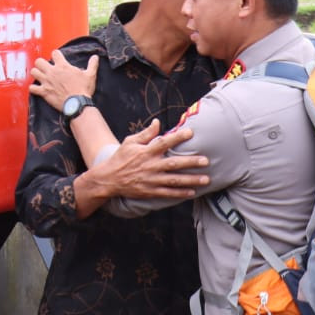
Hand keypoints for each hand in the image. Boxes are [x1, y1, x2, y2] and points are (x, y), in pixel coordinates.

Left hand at [29, 51, 97, 110]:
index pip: (55, 53)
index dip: (56, 55)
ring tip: (41, 77)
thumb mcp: (90, 75)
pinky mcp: (44, 92)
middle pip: (39, 61)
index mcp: (63, 66)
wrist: (77, 104)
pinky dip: (33, 88)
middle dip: (41, 64)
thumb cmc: (83, 89)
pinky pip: (32, 88)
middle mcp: (52, 72)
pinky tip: (37, 89)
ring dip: (36, 74)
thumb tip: (95, 57)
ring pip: (33, 72)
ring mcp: (47, 82)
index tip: (58, 59)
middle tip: (46, 68)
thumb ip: (92, 64)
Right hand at [90, 119, 209, 200]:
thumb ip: (146, 133)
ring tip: (206, 179)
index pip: (164, 142)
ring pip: (174, 180)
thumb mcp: (130, 142)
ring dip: (191, 180)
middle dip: (191, 162)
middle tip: (206, 161)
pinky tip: (192, 192)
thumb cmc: (121, 157)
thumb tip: (158, 122)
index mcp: (146, 152)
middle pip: (173, 163)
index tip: (191, 133)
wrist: (109, 179)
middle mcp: (150, 166)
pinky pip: (168, 193)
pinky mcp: (150, 191)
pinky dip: (180, 193)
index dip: (177, 137)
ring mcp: (151, 180)